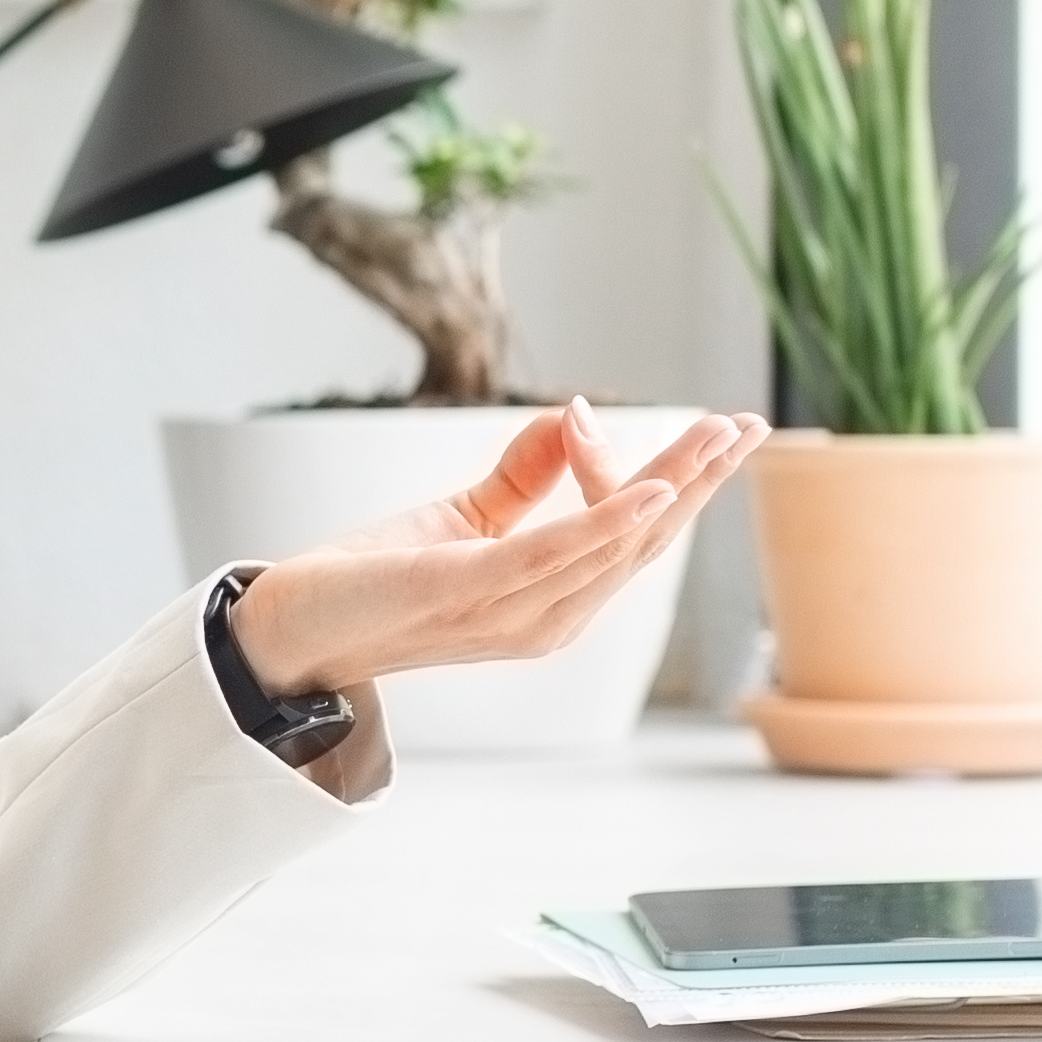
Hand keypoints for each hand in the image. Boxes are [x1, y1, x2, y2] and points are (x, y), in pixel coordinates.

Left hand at [227, 406, 766, 698]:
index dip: (678, 482)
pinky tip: (645, 490)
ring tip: (713, 437)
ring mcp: (511, 612)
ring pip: (612, 546)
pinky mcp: (467, 592)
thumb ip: (526, 476)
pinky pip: (551, 556)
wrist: (295, 627)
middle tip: (746, 425)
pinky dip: (602, 522)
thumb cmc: (380, 580)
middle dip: (700, 482)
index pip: (636, 538)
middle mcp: (547, 617)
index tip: (709, 424)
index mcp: (554, 600)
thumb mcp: (468, 519)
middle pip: (644, 544)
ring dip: (669, 488)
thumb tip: (577, 414)